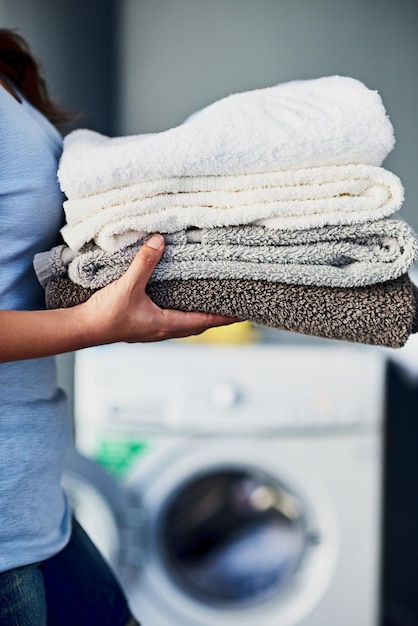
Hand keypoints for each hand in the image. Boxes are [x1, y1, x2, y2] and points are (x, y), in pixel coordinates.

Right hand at [82, 234, 238, 344]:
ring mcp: (152, 330)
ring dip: (199, 316)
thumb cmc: (106, 315)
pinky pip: (170, 321)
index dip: (225, 318)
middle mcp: (163, 330)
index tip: (243, 313)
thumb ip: (144, 263)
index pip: (204, 321)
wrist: (82, 329)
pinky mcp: (142, 326)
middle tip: (231, 307)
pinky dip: (182, 314)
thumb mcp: (127, 286)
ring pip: (184, 325)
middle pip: (198, 326)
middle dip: (216, 317)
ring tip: (210, 304)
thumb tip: (160, 241)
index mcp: (166, 324)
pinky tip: (176, 303)